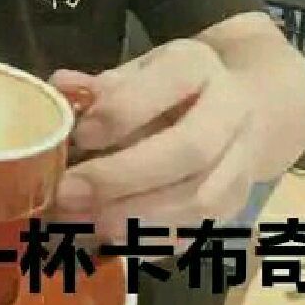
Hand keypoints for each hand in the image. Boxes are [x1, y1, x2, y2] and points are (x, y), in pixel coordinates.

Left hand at [50, 40, 257, 243]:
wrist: (244, 101)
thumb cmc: (171, 86)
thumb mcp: (139, 69)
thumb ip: (102, 84)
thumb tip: (60, 87)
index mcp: (197, 66)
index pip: (167, 84)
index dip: (121, 113)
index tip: (78, 135)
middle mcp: (230, 111)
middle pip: (190, 150)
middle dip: (123, 176)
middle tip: (68, 193)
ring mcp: (242, 159)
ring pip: (201, 198)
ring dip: (137, 217)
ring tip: (83, 223)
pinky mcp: (239, 200)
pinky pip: (203, 228)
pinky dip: (156, 239)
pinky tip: (114, 239)